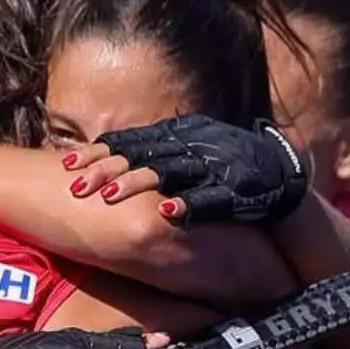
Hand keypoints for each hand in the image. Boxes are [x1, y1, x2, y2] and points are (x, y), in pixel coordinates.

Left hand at [61, 114, 306, 224]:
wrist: (283, 175)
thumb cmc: (226, 168)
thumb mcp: (188, 154)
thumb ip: (155, 157)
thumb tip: (110, 164)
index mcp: (178, 135)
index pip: (130, 141)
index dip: (98, 153)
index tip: (66, 166)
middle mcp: (192, 145)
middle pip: (141, 155)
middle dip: (106, 170)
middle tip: (76, 186)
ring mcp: (214, 166)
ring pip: (168, 173)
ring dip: (136, 184)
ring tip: (107, 199)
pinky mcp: (236, 189)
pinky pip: (208, 198)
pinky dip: (188, 205)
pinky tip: (166, 213)